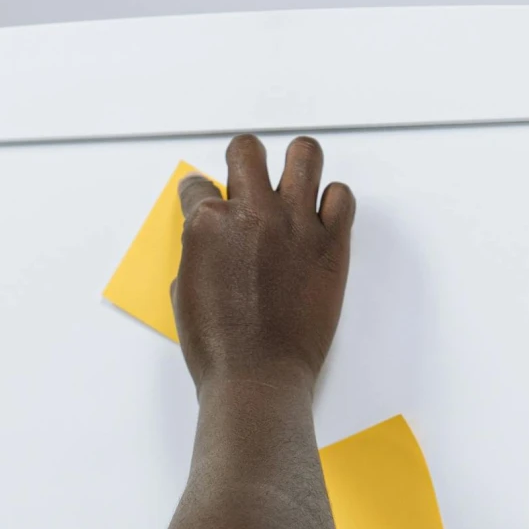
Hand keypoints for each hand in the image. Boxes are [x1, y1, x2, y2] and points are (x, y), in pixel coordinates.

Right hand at [172, 134, 353, 390]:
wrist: (257, 378)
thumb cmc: (220, 349)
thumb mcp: (186, 295)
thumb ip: (197, 256)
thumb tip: (207, 246)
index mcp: (207, 224)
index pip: (197, 184)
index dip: (200, 192)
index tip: (207, 197)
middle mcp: (251, 213)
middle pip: (247, 151)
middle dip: (244, 160)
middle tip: (249, 178)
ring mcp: (295, 225)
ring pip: (304, 154)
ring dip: (296, 164)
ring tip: (295, 182)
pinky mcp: (331, 244)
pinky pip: (343, 196)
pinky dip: (334, 202)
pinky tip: (322, 218)